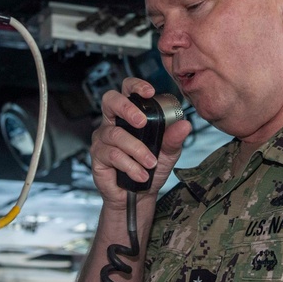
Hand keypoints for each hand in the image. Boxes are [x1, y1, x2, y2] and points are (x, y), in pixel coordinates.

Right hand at [90, 77, 191, 207]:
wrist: (138, 195)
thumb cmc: (150, 168)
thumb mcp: (168, 153)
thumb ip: (174, 139)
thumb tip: (185, 124)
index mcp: (129, 115)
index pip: (127, 90)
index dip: (135, 86)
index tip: (149, 92)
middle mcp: (113, 122)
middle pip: (110, 101)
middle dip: (127, 108)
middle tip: (142, 122)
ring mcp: (103, 138)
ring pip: (116, 134)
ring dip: (136, 149)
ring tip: (150, 163)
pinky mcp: (98, 156)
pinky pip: (113, 155)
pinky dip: (130, 165)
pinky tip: (140, 174)